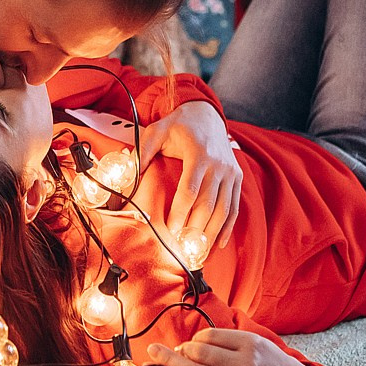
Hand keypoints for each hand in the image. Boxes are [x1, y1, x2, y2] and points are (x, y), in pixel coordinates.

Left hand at [141, 100, 242, 249]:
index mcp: (198, 154)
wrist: (206, 113)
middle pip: (208, 204)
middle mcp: (218, 165)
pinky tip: (219, 243)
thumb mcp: (157, 131)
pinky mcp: (237, 177)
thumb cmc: (178, 125)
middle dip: (196, 229)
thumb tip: (128, 175)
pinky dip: (228, 227)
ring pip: (224, 209)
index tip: (171, 231)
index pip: (190, 190)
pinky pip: (234, 206)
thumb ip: (142, 152)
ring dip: (212, 233)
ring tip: (199, 252)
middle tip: (184, 249)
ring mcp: (230, 172)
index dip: (180, 213)